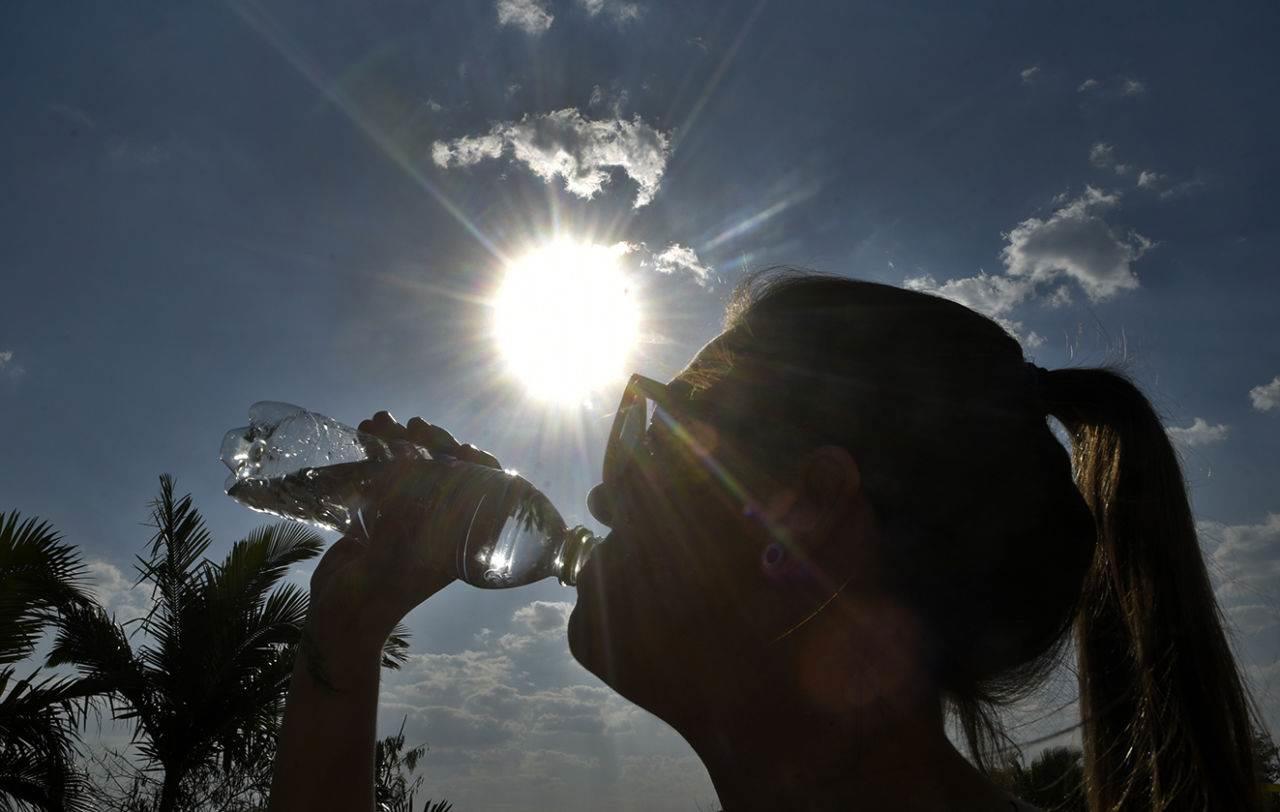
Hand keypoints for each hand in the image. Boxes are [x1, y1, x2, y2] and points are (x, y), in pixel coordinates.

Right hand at [304, 413, 502, 654]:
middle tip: (416, 425)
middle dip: (432, 443)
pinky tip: (364, 432)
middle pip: (449, 472)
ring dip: (399, 441)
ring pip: (415, 468)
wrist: (343, 617)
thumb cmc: (384, 590)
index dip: (479, 465)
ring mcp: (409, 519)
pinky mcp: (380, 516)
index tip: (462, 448)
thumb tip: (419, 462)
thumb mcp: (406, 550)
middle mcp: (441, 526)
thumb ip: (416, 511)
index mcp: (462, 539)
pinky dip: (375, 454)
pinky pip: (385, 477)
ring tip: (379, 421)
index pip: (485, 492)